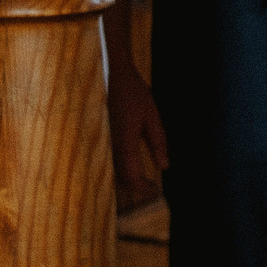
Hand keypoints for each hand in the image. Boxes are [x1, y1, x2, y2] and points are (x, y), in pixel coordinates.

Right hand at [107, 57, 168, 196]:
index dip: (145, 188)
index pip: (133, 177)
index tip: (156, 190)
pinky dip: (121, 169)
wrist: (112, 76)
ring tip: (145, 178)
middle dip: (137, 187)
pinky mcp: (102, 138)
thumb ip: (158, 142)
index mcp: (125, 142)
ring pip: (114, 172)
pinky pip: (110, 162)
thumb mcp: (152, 116)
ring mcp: (104, 143)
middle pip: (122, 179)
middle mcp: (111, 146)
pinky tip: (132, 164)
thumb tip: (164, 166)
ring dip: (129, 179)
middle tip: (152, 187)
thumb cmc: (134, 93)